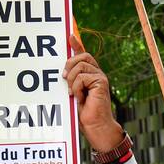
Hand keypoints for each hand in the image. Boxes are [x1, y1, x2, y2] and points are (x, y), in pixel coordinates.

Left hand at [64, 33, 123, 151]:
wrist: (96, 127)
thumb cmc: (84, 114)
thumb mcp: (74, 94)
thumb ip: (71, 82)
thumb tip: (62, 72)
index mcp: (90, 75)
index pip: (83, 55)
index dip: (77, 44)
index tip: (69, 36)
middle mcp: (97, 73)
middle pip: (82, 56)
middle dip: (70, 64)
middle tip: (64, 78)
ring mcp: (100, 77)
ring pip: (80, 67)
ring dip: (71, 81)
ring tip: (73, 94)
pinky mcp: (101, 82)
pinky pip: (82, 77)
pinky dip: (76, 88)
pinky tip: (79, 98)